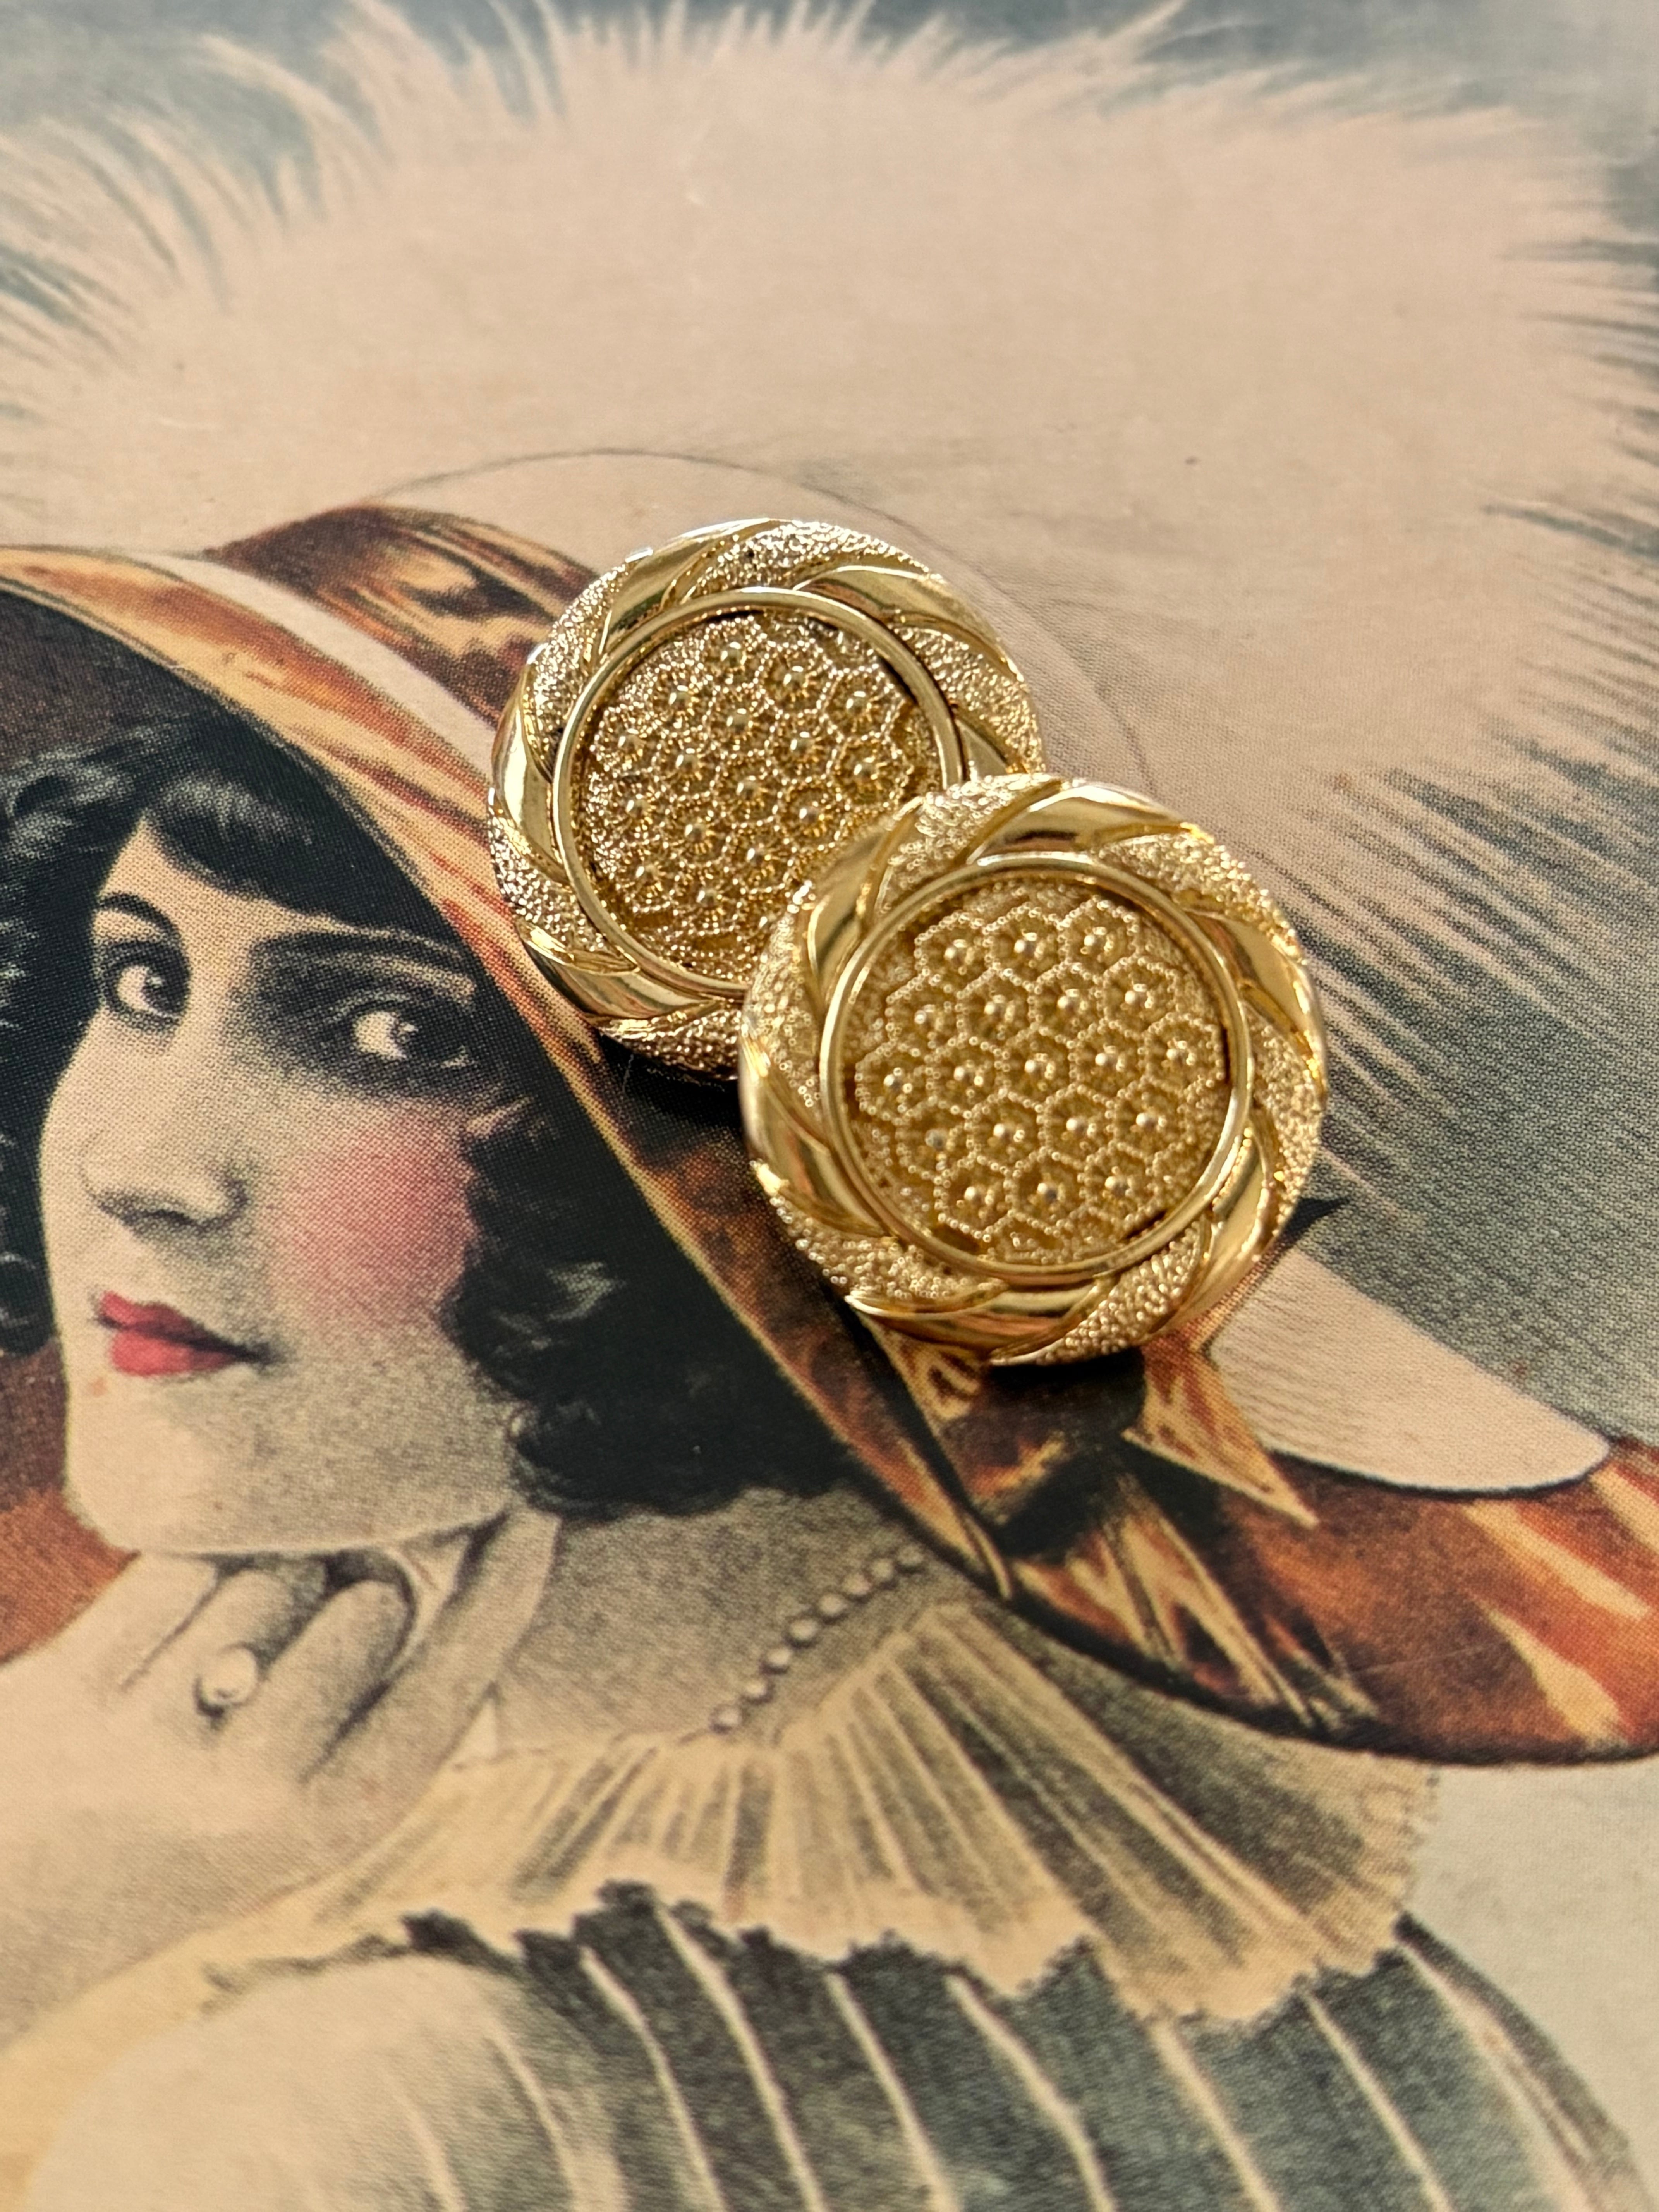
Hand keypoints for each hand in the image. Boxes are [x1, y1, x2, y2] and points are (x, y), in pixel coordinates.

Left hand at [0, 1511, 555, 2044]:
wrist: (24, 1905)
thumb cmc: (201, 1828)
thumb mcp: (316, 1805)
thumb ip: (383, 1704)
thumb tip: (431, 1554)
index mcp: (343, 1818)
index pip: (462, 1667)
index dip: (509, 1579)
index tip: (537, 1506)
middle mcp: (261, 1786)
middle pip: (375, 1598)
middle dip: (356, 1591)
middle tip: (306, 1648)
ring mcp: (165, 1737)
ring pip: (277, 1569)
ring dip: (263, 1583)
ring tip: (219, 1660)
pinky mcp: (81, 1685)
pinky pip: (183, 1564)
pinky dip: (183, 1579)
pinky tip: (159, 1646)